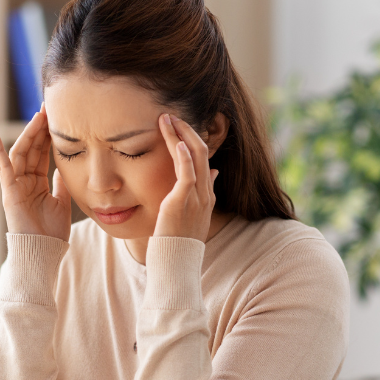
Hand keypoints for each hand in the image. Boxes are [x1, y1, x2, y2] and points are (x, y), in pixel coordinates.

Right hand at [0, 102, 71, 241]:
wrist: (44, 251)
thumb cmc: (52, 232)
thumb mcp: (62, 202)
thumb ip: (61, 183)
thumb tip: (64, 167)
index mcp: (37, 183)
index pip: (42, 153)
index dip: (48, 136)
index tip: (57, 118)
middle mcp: (24, 181)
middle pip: (32, 149)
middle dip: (40, 128)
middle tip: (49, 108)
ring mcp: (15, 185)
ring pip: (21, 153)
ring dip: (29, 133)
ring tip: (38, 115)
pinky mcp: (9, 191)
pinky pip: (3, 167)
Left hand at [153, 113, 219, 239]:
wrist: (175, 264)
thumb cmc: (178, 243)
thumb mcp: (194, 216)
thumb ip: (204, 193)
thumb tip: (213, 172)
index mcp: (207, 196)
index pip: (203, 159)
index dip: (191, 139)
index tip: (178, 125)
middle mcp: (205, 194)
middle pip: (201, 152)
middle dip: (186, 130)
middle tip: (170, 115)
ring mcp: (195, 197)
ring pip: (194, 157)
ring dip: (180, 135)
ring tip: (165, 119)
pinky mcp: (181, 202)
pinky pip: (187, 174)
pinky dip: (183, 156)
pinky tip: (177, 142)